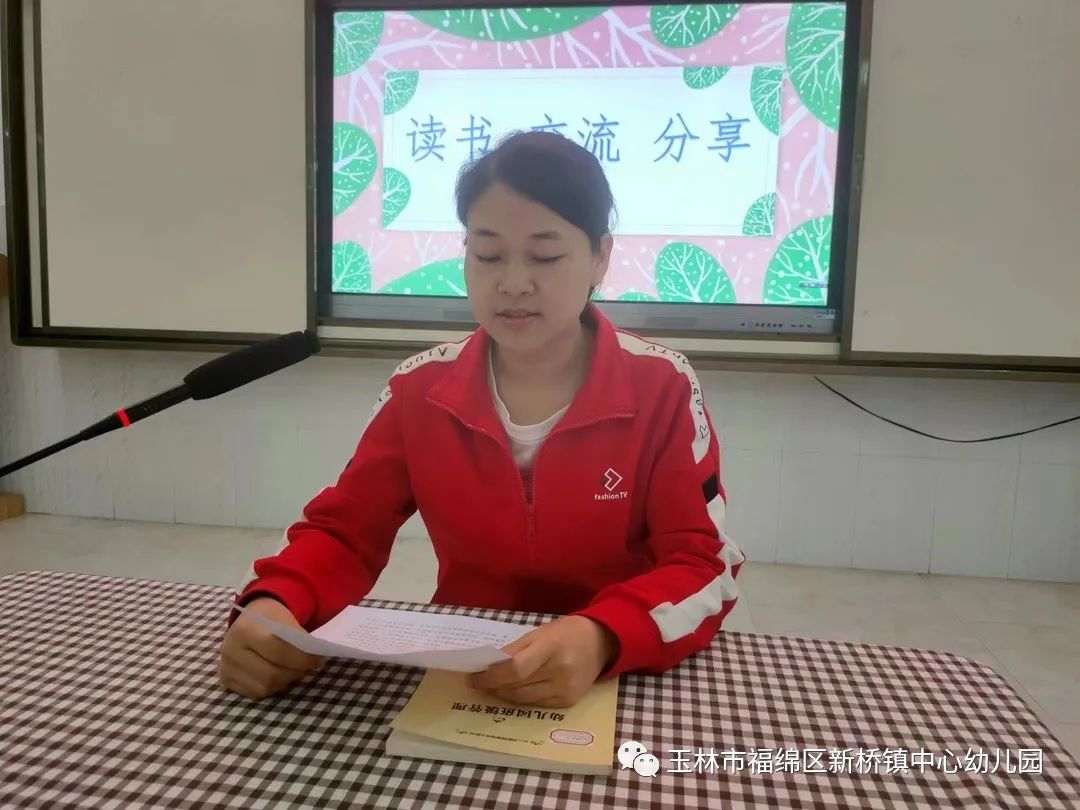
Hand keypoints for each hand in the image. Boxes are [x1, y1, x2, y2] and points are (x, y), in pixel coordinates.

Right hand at [218, 597, 324, 699]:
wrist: (250, 618)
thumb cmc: (271, 618)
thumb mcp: (286, 619)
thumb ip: (299, 638)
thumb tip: (314, 659)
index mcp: (245, 629)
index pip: (278, 651)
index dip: (302, 658)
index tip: (318, 659)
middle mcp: (230, 650)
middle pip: (271, 674)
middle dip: (296, 673)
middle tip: (309, 667)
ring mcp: (226, 667)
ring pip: (264, 687)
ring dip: (286, 681)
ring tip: (295, 670)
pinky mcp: (226, 680)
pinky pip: (255, 693)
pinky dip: (273, 687)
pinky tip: (280, 675)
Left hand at [467, 615, 617, 707]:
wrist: (600, 642)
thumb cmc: (565, 633)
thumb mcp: (539, 633)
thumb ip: (514, 651)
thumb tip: (488, 667)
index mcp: (550, 648)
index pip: (515, 669)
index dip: (491, 677)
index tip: (474, 677)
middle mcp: (560, 672)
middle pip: (517, 687)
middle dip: (493, 686)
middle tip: (477, 683)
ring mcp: (565, 690)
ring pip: (524, 700)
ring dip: (503, 695)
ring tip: (490, 688)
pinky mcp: (568, 702)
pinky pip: (537, 704)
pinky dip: (521, 699)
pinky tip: (512, 692)